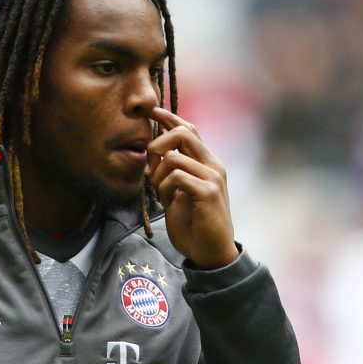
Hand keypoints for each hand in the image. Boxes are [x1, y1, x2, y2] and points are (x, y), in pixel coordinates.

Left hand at [147, 107, 238, 269]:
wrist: (210, 252)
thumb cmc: (194, 224)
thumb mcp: (178, 193)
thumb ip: (171, 173)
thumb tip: (154, 154)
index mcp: (207, 163)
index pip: (189, 129)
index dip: (168, 117)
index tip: (151, 111)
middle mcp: (213, 165)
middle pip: (184, 132)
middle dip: (157, 144)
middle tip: (149, 166)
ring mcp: (213, 177)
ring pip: (174, 156)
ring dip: (157, 175)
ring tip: (160, 193)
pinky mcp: (208, 191)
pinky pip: (176, 176)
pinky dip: (164, 188)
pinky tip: (167, 201)